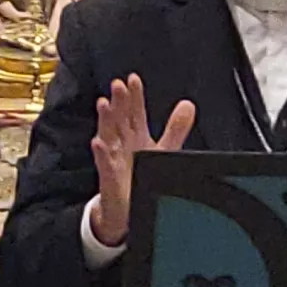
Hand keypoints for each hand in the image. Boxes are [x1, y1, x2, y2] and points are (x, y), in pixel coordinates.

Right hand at [84, 73, 196, 248]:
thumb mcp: (162, 150)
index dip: (135, 96)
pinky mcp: (109, 177)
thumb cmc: (140, 175)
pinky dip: (102, 154)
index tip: (133, 79)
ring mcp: (114, 158)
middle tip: (118, 85)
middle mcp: (123, 143)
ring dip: (105, 120)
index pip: (135, 111)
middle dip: (119, 102)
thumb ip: (175, 128)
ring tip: (104, 104)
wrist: (127, 207)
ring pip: (108, 135)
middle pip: (120, 118)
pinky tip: (98, 143)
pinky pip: (104, 164)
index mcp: (136, 135)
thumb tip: (188, 105)